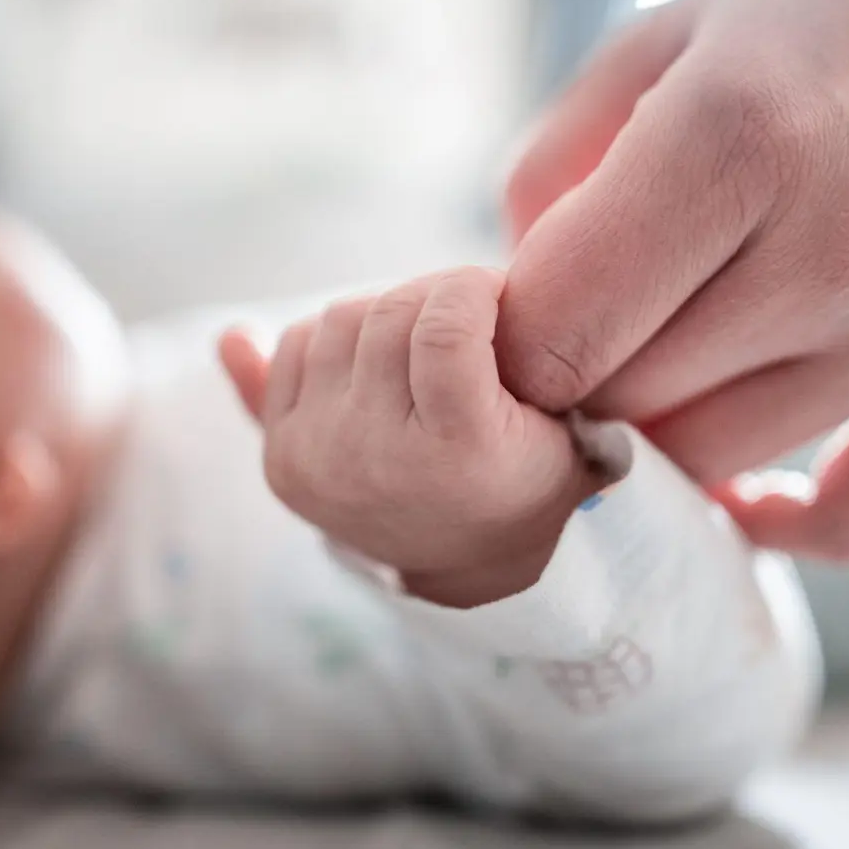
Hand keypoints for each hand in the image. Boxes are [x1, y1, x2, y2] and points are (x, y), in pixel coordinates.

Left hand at [220, 268, 599, 607]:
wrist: (466, 561)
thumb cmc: (523, 478)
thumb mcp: (567, 431)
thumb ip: (541, 364)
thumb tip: (302, 320)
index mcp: (458, 450)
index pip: (445, 329)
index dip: (472, 288)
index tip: (495, 293)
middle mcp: (376, 456)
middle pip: (389, 314)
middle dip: (434, 294)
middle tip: (464, 315)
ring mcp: (319, 457)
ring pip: (341, 318)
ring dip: (387, 314)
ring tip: (423, 348)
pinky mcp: (282, 456)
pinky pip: (295, 346)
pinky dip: (339, 339)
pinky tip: (377, 369)